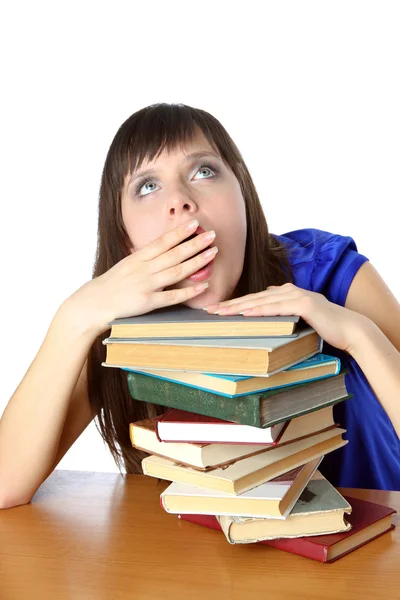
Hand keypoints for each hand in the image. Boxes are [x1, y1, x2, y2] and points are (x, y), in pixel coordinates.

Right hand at [64, 219, 217, 335]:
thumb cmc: (112, 284)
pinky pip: (172, 296)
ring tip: (212, 253)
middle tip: (212, 234)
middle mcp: (143, 268)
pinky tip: (202, 285)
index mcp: (138, 258)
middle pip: (174, 253)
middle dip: (194, 243)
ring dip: (196, 262)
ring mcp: (146, 285)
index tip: (194, 223)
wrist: (94, 303)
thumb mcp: (126, 264)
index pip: (163, 241)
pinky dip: (188, 291)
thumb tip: (161, 246)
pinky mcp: (147, 302)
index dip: (180, 232)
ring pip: (176, 271)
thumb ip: (144, 257)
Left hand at [204, 282, 370, 352]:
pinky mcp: (304, 304)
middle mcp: (289, 291)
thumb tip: (267, 308)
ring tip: (220, 313)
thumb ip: (284, 312)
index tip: (216, 310)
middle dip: (230, 304)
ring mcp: (297, 295)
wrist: (349, 329)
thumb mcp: (300, 319)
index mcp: (286, 293)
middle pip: (253, 298)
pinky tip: (245, 313)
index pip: (254, 299)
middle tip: (209, 310)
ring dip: (239, 307)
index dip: (235, 304)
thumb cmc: (324, 328)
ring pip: (261, 301)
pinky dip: (260, 310)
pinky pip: (277, 308)